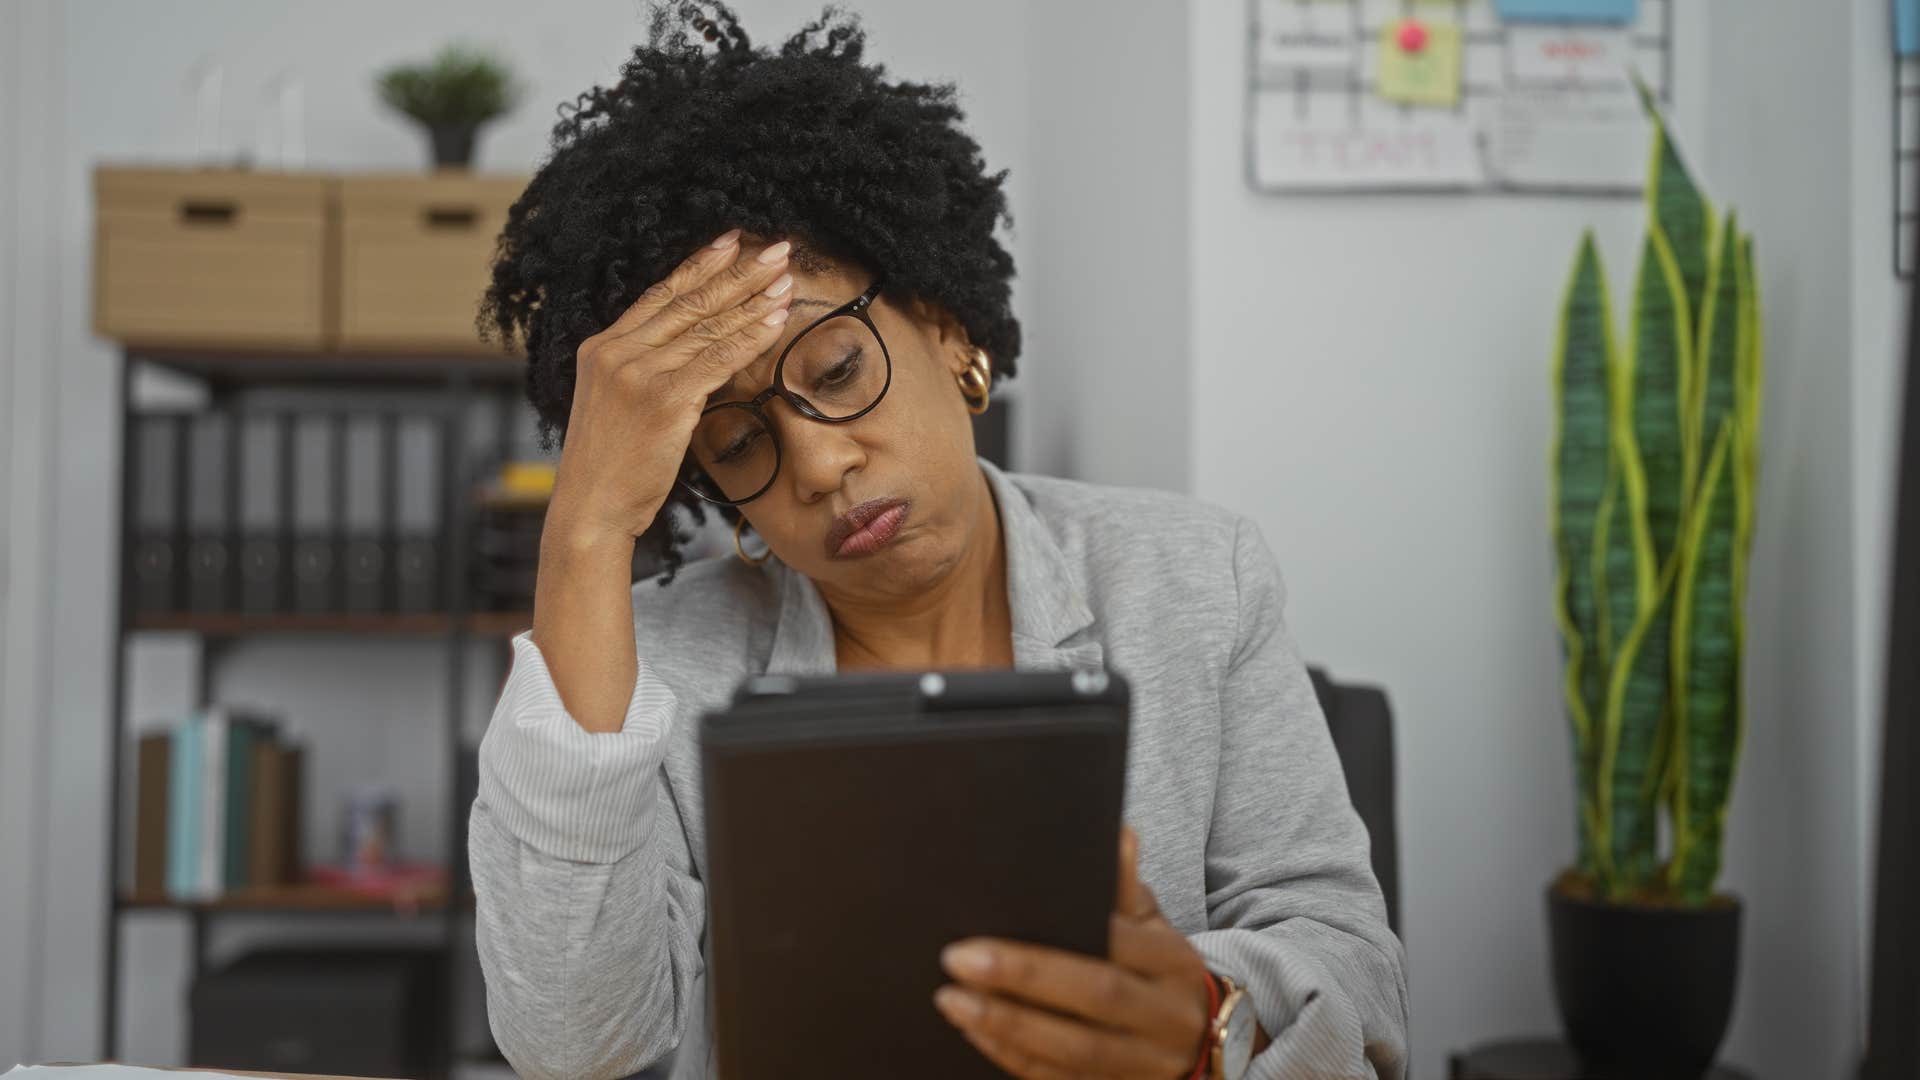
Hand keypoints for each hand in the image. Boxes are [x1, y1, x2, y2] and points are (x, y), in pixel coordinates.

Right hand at [543, 229, 795, 547]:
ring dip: (754, 300)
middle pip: (689, 301)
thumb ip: (642, 371)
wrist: (591, 508)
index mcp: (601, 347)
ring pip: (709, 327)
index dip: (699, 266)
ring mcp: (640, 372)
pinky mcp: (665, 398)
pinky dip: (753, 337)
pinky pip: (720, 359)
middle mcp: (617, 351)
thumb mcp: (616, 405)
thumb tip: (690, 353)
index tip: (731, 242)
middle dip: (738, 272)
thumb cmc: (610, 466)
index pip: (659, 295)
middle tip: (777, 249)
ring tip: (787, 280)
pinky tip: (778, 320)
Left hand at [934, 827, 1213, 1079]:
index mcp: (1173, 962)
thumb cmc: (1160, 971)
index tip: (1006, 913)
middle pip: (1096, 994)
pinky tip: (976, 1034)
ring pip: (1076, 1049)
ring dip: (1009, 1025)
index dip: (1068, 930)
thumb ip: (1128, 889)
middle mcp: (1165, 1015)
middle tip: (959, 959)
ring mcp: (1145, 1062)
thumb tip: (1119, 835)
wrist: (1202, 1038)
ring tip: (953, 1000)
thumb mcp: (1155, 926)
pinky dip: (1015, 1058)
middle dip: (1024, 977)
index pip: (1120, 940)